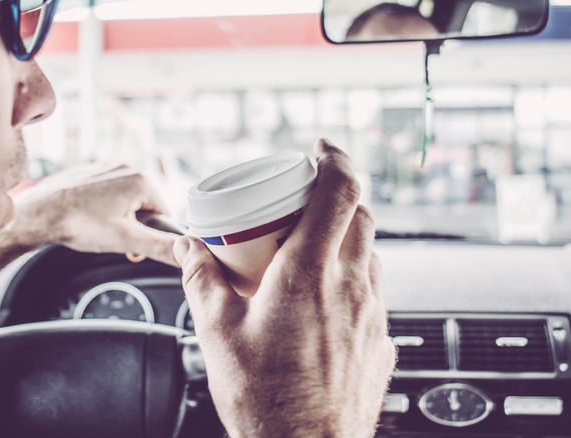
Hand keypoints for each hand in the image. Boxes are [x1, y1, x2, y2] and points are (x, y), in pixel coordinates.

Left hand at [0, 163, 178, 269]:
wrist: (38, 215)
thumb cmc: (79, 225)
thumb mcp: (127, 241)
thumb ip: (161, 247)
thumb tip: (186, 253)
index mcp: (141, 180)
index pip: (163, 213)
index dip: (149, 235)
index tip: (132, 245)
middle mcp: (125, 167)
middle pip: (144, 206)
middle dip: (133, 227)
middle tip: (113, 239)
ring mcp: (105, 168)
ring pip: (125, 201)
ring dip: (117, 219)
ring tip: (97, 228)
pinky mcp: (89, 172)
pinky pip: (107, 194)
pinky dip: (101, 209)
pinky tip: (87, 219)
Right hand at [174, 139, 395, 436]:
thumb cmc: (266, 401)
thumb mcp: (218, 334)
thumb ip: (201, 280)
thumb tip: (190, 248)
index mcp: (309, 274)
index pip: (340, 192)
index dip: (336, 158)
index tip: (322, 149)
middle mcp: (351, 287)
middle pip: (361, 215)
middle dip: (336, 196)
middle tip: (305, 203)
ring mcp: (372, 313)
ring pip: (370, 252)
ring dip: (345, 238)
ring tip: (310, 252)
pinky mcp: (380, 339)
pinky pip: (373, 290)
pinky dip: (352, 278)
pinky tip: (323, 301)